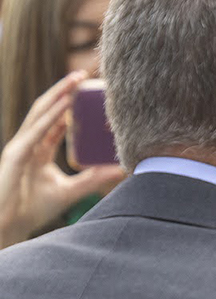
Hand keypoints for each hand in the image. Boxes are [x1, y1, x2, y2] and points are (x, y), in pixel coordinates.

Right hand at [0, 72, 122, 248]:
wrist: (8, 225)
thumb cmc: (33, 209)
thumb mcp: (70, 191)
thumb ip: (93, 180)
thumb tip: (121, 170)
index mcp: (38, 149)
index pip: (55, 120)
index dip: (70, 103)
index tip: (90, 89)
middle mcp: (28, 143)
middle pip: (47, 110)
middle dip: (65, 90)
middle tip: (85, 74)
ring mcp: (20, 146)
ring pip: (40, 114)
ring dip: (58, 95)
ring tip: (76, 80)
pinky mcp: (16, 155)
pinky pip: (35, 132)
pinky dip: (50, 117)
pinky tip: (63, 106)